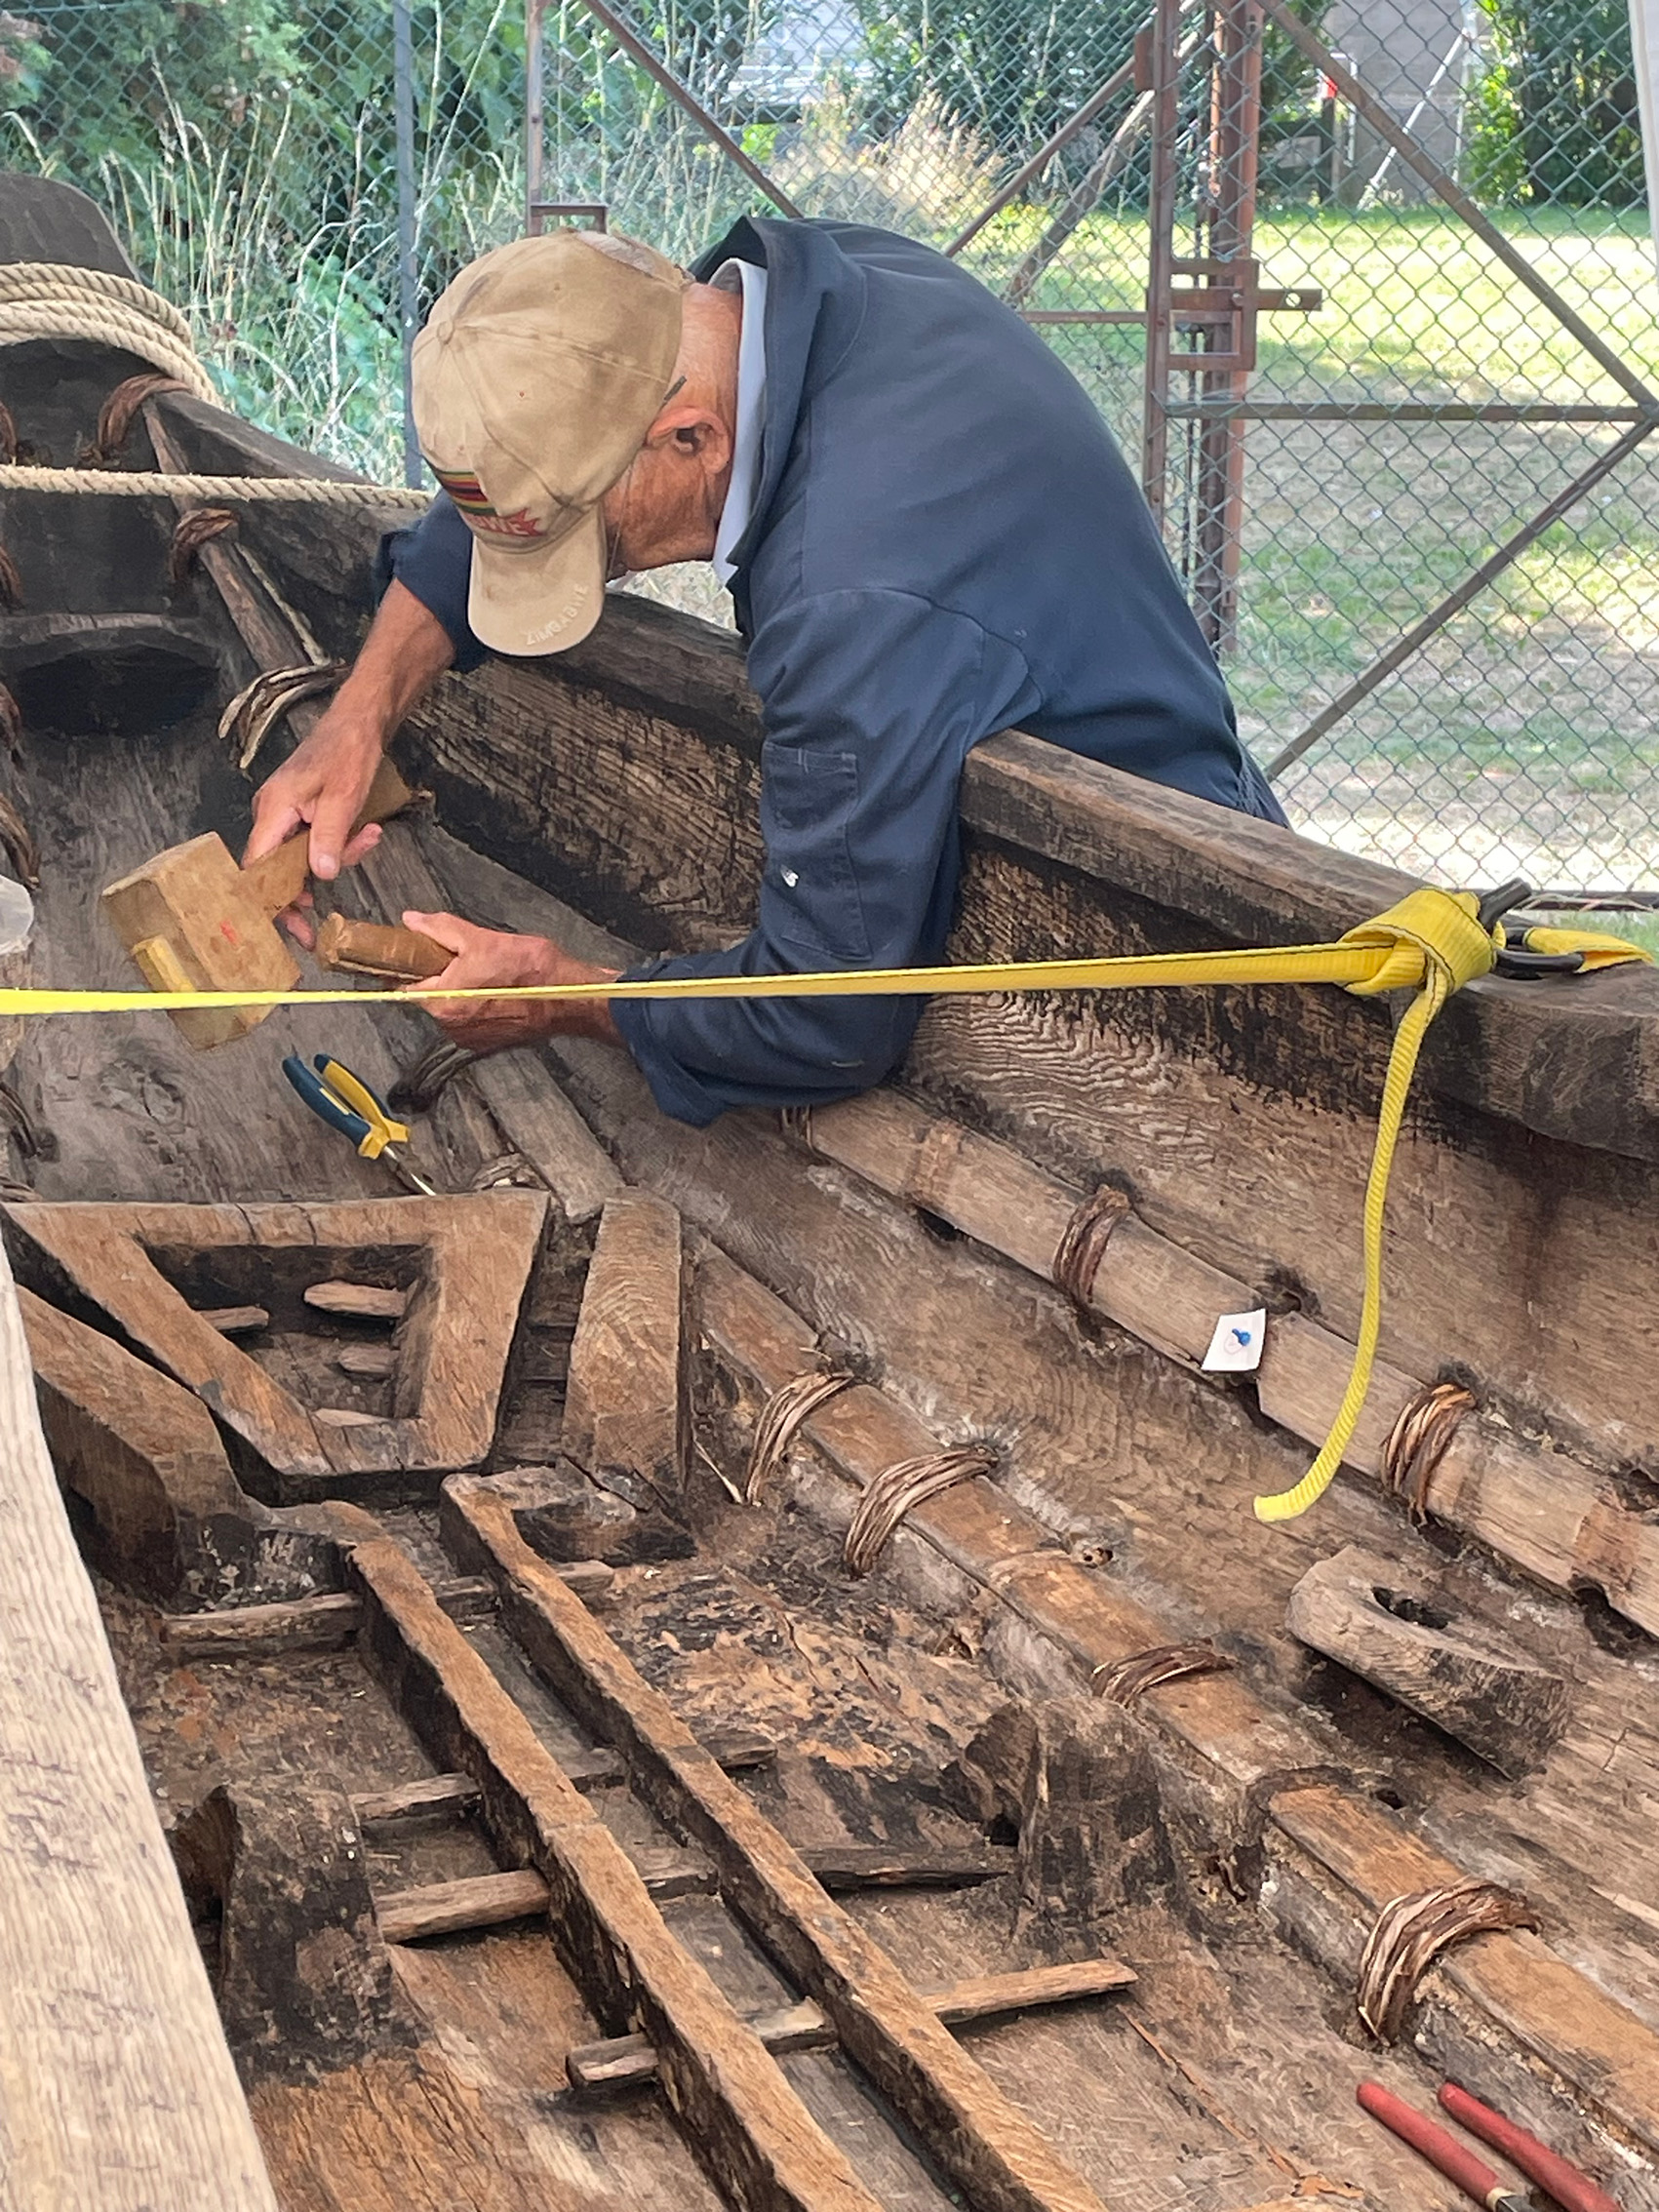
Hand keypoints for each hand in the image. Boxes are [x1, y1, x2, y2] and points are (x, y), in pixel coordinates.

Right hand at [241, 580, 456, 941]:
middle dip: (308, 886)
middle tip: (325, 919)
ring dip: (336, 857)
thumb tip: (318, 876)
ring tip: (368, 838)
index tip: (289, 927)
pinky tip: (366, 832)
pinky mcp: (300, 813)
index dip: (270, 902)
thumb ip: (329, 840)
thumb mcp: (344, 799)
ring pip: (301, 856)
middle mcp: (271, 814)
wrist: (359, 723)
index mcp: (273, 811)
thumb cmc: (348, 753)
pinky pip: (312, 841)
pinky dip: (338, 844)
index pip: (258, 868)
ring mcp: (284, 814)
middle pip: (278, 868)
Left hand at [402, 910, 621, 1054]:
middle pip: (433, 996)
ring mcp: (471, 1038)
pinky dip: (481, 1007)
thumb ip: (440, 929)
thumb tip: (413, 920)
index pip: (408, 984)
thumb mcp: (479, 938)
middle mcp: (452, 1027)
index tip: (425, 954)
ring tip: (490, 975)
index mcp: (443, 1002)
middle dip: (446, 977)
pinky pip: (474, 1021)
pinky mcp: (489, 1044)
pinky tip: (500, 991)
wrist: (569, 996)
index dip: (416, 965)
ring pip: (454, 1008)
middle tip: (470, 959)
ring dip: (464, 992)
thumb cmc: (530, 970)